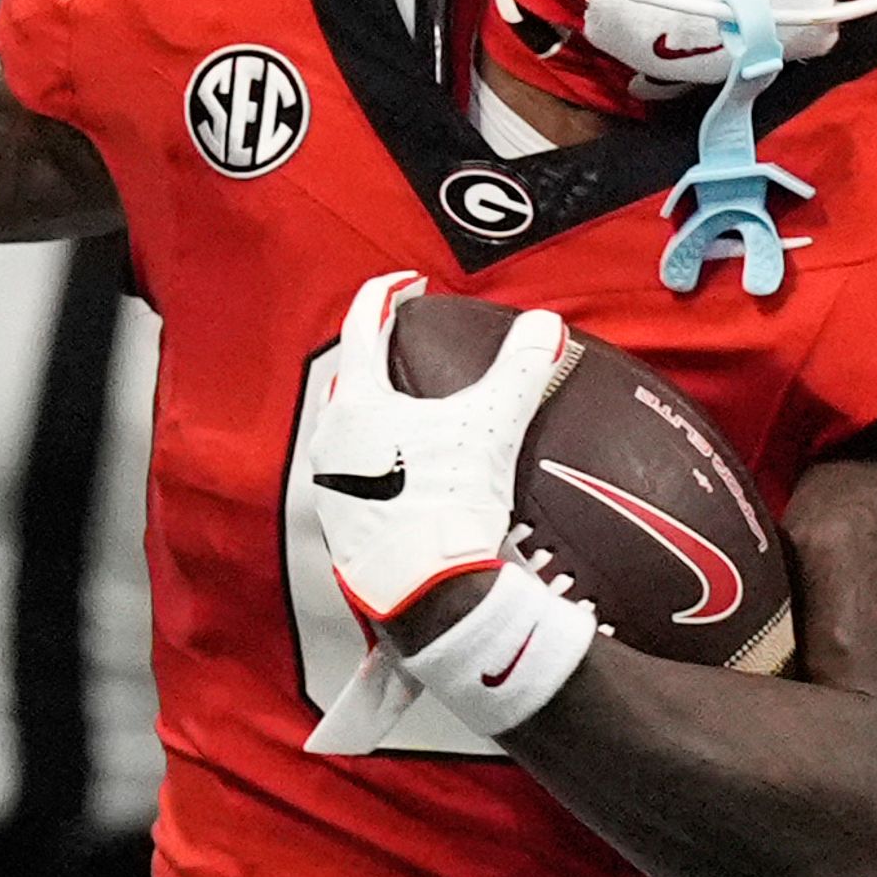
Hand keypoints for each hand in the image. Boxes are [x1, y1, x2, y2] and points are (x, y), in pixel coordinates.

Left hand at [299, 273, 566, 630]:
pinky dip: (385, 453)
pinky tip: (416, 466)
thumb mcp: (491, 426)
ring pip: (353, 426)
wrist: (427, 593)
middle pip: (354, 376)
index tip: (409, 283)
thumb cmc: (445, 505)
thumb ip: (520, 370)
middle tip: (411, 341)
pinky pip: (361, 469)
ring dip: (382, 408)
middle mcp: (332, 440)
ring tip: (417, 406)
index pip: (364, 325)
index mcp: (357, 404)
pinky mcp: (346, 521)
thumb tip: (544, 328)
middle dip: (382, 353)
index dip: (388, 293)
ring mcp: (333, 484)